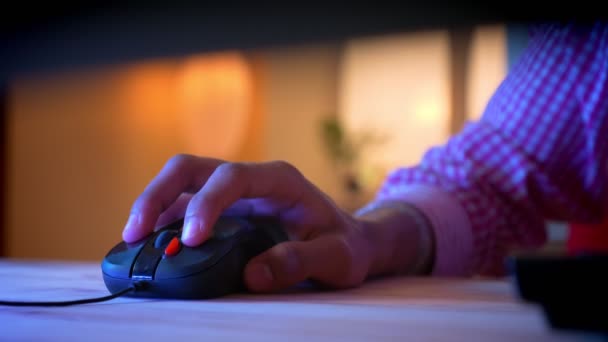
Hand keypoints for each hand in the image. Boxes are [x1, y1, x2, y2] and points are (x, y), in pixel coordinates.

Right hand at [122, 154, 375, 291]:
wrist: (349, 240)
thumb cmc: (345, 245)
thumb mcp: (336, 257)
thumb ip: (300, 262)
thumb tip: (253, 274)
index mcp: (279, 180)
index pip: (232, 178)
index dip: (205, 204)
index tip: (191, 239)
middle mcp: (251, 180)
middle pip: (192, 169)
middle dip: (158, 195)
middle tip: (135, 232)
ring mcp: (234, 193)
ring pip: (181, 184)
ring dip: (152, 208)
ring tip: (131, 242)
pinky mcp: (224, 211)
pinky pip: (184, 207)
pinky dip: (162, 223)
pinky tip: (149, 246)